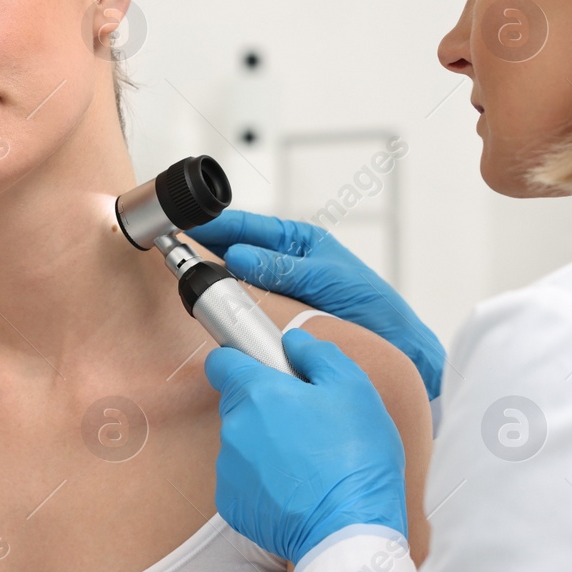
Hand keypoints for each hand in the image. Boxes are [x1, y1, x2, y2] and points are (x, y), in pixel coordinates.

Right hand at [186, 210, 444, 399]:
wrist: (396, 346)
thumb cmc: (372, 305)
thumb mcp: (324, 278)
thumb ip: (280, 268)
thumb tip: (236, 256)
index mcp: (300, 241)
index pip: (248, 227)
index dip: (216, 225)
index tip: (187, 225)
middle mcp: (288, 260)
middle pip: (238, 249)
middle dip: (208, 247)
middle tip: (175, 248)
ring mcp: (283, 287)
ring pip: (241, 277)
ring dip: (217, 276)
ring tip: (188, 274)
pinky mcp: (282, 314)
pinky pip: (251, 302)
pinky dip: (233, 301)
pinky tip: (216, 305)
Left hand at [206, 327, 407, 564]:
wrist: (350, 531)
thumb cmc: (357, 458)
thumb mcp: (354, 389)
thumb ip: (317, 355)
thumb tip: (294, 341)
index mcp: (257, 393)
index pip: (222, 361)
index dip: (240, 360)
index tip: (259, 367)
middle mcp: (234, 428)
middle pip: (239, 404)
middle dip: (267, 407)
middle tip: (309, 423)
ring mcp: (228, 469)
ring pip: (243, 444)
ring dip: (267, 446)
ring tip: (310, 463)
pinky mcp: (232, 504)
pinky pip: (244, 481)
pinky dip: (264, 482)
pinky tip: (299, 490)